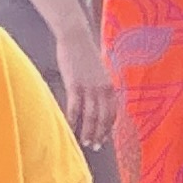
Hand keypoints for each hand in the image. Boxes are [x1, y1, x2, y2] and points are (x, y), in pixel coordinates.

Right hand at [54, 15, 119, 153]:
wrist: (75, 37)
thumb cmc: (84, 53)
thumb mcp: (99, 71)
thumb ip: (100, 86)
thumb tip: (98, 102)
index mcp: (110, 85)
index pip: (113, 113)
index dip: (109, 128)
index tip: (105, 138)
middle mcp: (102, 88)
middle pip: (103, 118)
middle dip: (99, 134)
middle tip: (94, 146)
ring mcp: (89, 87)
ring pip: (90, 116)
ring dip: (88, 131)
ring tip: (84, 142)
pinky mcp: (74, 84)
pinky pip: (75, 108)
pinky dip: (73, 120)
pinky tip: (70, 128)